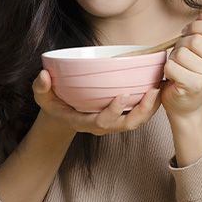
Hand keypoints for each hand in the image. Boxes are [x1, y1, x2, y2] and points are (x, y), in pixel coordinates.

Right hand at [32, 69, 160, 136]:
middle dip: (141, 111)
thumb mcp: (42, 96)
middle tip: (152, 92)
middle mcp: (102, 125)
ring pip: (137, 121)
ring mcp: (113, 122)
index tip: (123, 95)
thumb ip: (41, 87)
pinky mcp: (120, 116)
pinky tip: (159, 88)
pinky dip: (150, 105)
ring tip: (160, 89)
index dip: (113, 111)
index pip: (102, 122)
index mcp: (84, 122)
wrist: (62, 114)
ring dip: (150, 108)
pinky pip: (139, 115)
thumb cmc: (53, 103)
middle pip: (126, 125)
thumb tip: (43, 75)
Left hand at [161, 10, 201, 117]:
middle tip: (182, 57)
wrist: (186, 104)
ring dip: (174, 59)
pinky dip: (168, 70)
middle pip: (195, 40)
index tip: (188, 33)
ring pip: (181, 53)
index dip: (197, 26)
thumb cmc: (192, 71)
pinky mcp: (195, 86)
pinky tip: (175, 77)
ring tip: (179, 68)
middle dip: (181, 45)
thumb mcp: (201, 48)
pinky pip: (172, 66)